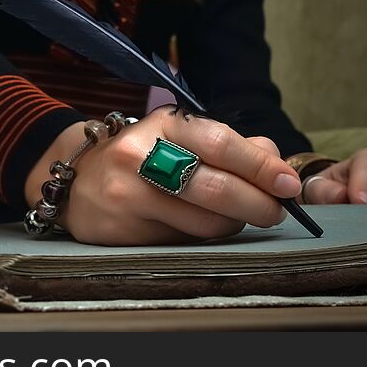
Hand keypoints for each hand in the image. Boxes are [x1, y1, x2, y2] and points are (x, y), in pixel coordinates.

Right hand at [25, 106, 302, 244]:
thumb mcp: (181, 137)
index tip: (289, 183)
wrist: (77, 181)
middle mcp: (140, 156)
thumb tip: (276, 161)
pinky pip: (182, 241)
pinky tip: (201, 226)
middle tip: (276, 211)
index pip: (220, 143)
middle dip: (257, 204)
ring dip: (233, 224)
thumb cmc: (143, 156)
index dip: (260, 166)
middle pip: (214, 188)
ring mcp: (128, 195)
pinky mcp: (121, 231)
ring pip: (203, 222)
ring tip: (237, 217)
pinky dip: (204, 237)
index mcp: (163, 125)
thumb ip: (232, 145)